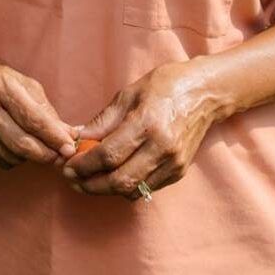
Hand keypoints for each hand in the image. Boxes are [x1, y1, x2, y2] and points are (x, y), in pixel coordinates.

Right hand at [0, 54, 81, 170]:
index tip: (69, 147)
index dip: (53, 136)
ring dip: (31, 156)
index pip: (32, 118)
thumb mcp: (25, 84)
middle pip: (21, 143)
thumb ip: (47, 111)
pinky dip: (14, 159)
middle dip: (46, 153)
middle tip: (60, 155)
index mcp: (1, 86)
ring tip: (35, 143)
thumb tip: (69, 135)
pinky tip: (15, 145)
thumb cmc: (0, 81)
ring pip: (12, 156)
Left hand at [60, 61, 219, 198]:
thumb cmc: (166, 85)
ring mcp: (173, 163)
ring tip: (88, 180)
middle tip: (73, 179)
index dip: (84, 165)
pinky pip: (146, 188)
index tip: (67, 165)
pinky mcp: (179, 172)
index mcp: (148, 123)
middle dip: (90, 184)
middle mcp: (162, 147)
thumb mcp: (130, 93)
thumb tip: (78, 138)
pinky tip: (113, 176)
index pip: (109, 155)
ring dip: (106, 189)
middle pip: (119, 181)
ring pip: (132, 190)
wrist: (206, 92)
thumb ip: (103, 120)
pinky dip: (126, 187)